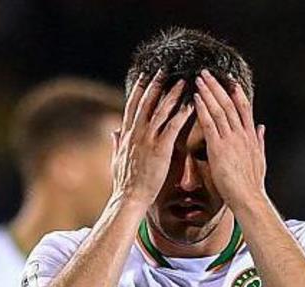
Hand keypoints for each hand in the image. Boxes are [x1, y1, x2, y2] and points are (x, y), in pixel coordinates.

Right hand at [112, 71, 193, 204]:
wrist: (129, 198)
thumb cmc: (125, 183)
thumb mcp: (116, 159)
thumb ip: (116, 144)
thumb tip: (114, 131)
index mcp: (127, 135)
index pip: (133, 106)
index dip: (138, 89)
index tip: (143, 76)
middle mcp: (136, 133)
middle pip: (146, 102)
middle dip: (155, 84)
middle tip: (164, 69)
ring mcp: (148, 140)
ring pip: (161, 110)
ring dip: (172, 94)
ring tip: (183, 81)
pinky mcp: (160, 149)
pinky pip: (173, 127)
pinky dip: (182, 114)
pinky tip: (191, 104)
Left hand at [192, 70, 266, 209]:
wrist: (248, 198)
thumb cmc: (251, 184)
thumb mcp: (260, 158)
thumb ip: (259, 140)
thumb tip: (261, 127)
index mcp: (250, 136)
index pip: (243, 108)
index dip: (236, 92)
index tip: (229, 80)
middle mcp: (241, 134)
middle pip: (229, 103)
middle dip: (218, 86)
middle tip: (207, 72)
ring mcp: (231, 139)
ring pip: (219, 109)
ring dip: (209, 92)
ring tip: (199, 79)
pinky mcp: (219, 147)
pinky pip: (210, 123)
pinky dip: (203, 109)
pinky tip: (196, 98)